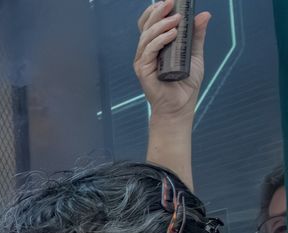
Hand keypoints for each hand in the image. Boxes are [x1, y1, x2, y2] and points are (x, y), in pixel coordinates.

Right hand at [134, 1, 210, 117]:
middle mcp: (145, 51)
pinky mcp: (143, 70)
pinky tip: (172, 34)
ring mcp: (143, 61)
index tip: (169, 1)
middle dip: (157, 12)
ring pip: (146, 37)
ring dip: (161, 25)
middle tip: (170, 2)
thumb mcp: (195, 54)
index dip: (155, 11)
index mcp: (154, 46)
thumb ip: (196, 36)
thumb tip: (205, 15)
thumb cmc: (185, 83)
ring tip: (177, 19)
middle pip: (146, 26)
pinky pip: (149, 51)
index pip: (149, 24)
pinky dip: (159, 40)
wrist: (181, 106)